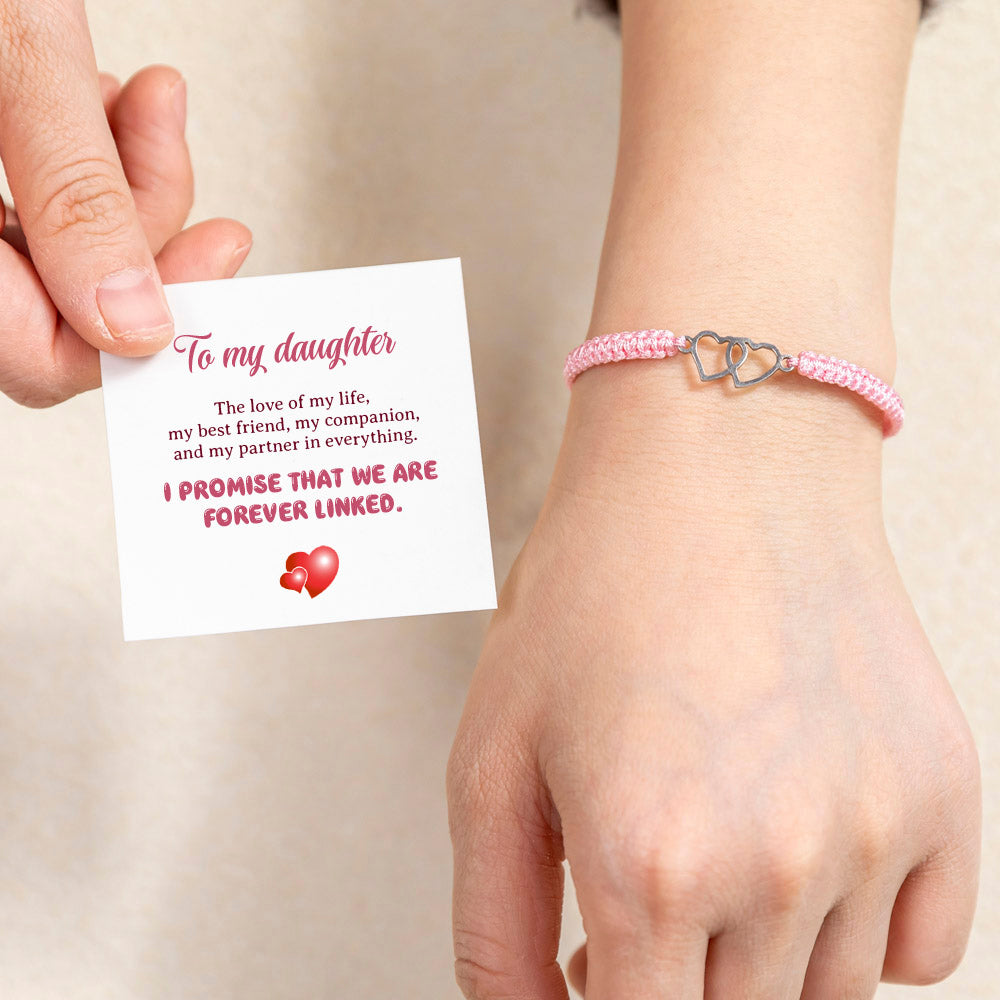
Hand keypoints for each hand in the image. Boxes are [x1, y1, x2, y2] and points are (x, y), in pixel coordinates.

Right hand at [0, 1, 250, 406]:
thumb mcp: (15, 58)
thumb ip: (76, 195)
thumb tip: (136, 323)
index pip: (34, 354)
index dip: (133, 331)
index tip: (213, 266)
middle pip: (60, 309)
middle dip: (147, 243)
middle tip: (212, 211)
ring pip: (64, 250)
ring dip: (131, 181)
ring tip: (151, 105)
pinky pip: (46, 196)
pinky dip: (95, 152)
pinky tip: (112, 101)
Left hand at [447, 363, 980, 998]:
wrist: (721, 464)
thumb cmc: (600, 584)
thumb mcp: (492, 750)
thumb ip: (493, 923)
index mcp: (647, 861)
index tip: (595, 975)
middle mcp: (775, 865)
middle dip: (672, 985)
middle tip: (642, 902)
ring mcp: (873, 831)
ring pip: (821, 998)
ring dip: (758, 961)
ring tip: (715, 848)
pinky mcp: (940, 791)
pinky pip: (923, 951)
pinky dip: (860, 936)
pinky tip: (803, 857)